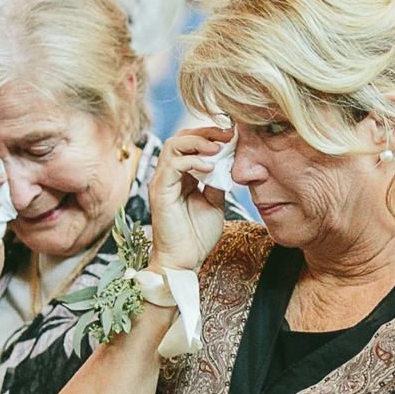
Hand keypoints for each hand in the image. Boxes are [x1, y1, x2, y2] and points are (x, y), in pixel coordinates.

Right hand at [148, 126, 229, 271]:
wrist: (185, 261)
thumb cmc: (197, 236)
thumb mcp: (215, 202)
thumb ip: (218, 182)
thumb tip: (229, 162)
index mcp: (182, 175)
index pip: (191, 143)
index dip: (211, 135)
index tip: (233, 135)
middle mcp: (169, 175)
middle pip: (181, 137)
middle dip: (205, 132)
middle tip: (228, 135)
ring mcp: (162, 182)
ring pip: (173, 146)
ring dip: (198, 143)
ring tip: (218, 148)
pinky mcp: (160, 192)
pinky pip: (172, 166)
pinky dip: (191, 161)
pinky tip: (209, 167)